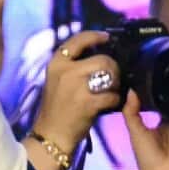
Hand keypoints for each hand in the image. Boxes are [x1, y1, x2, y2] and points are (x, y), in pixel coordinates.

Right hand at [30, 31, 120, 152]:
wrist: (51, 134)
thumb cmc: (57, 107)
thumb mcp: (58, 79)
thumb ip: (73, 66)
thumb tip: (97, 54)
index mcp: (57, 63)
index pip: (77, 40)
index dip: (95, 36)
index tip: (106, 37)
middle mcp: (65, 71)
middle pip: (102, 59)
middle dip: (114, 68)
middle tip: (114, 78)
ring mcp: (77, 87)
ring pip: (110, 75)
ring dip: (117, 83)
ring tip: (112, 90)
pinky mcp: (87, 103)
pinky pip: (112, 95)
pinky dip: (115, 100)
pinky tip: (111, 103)